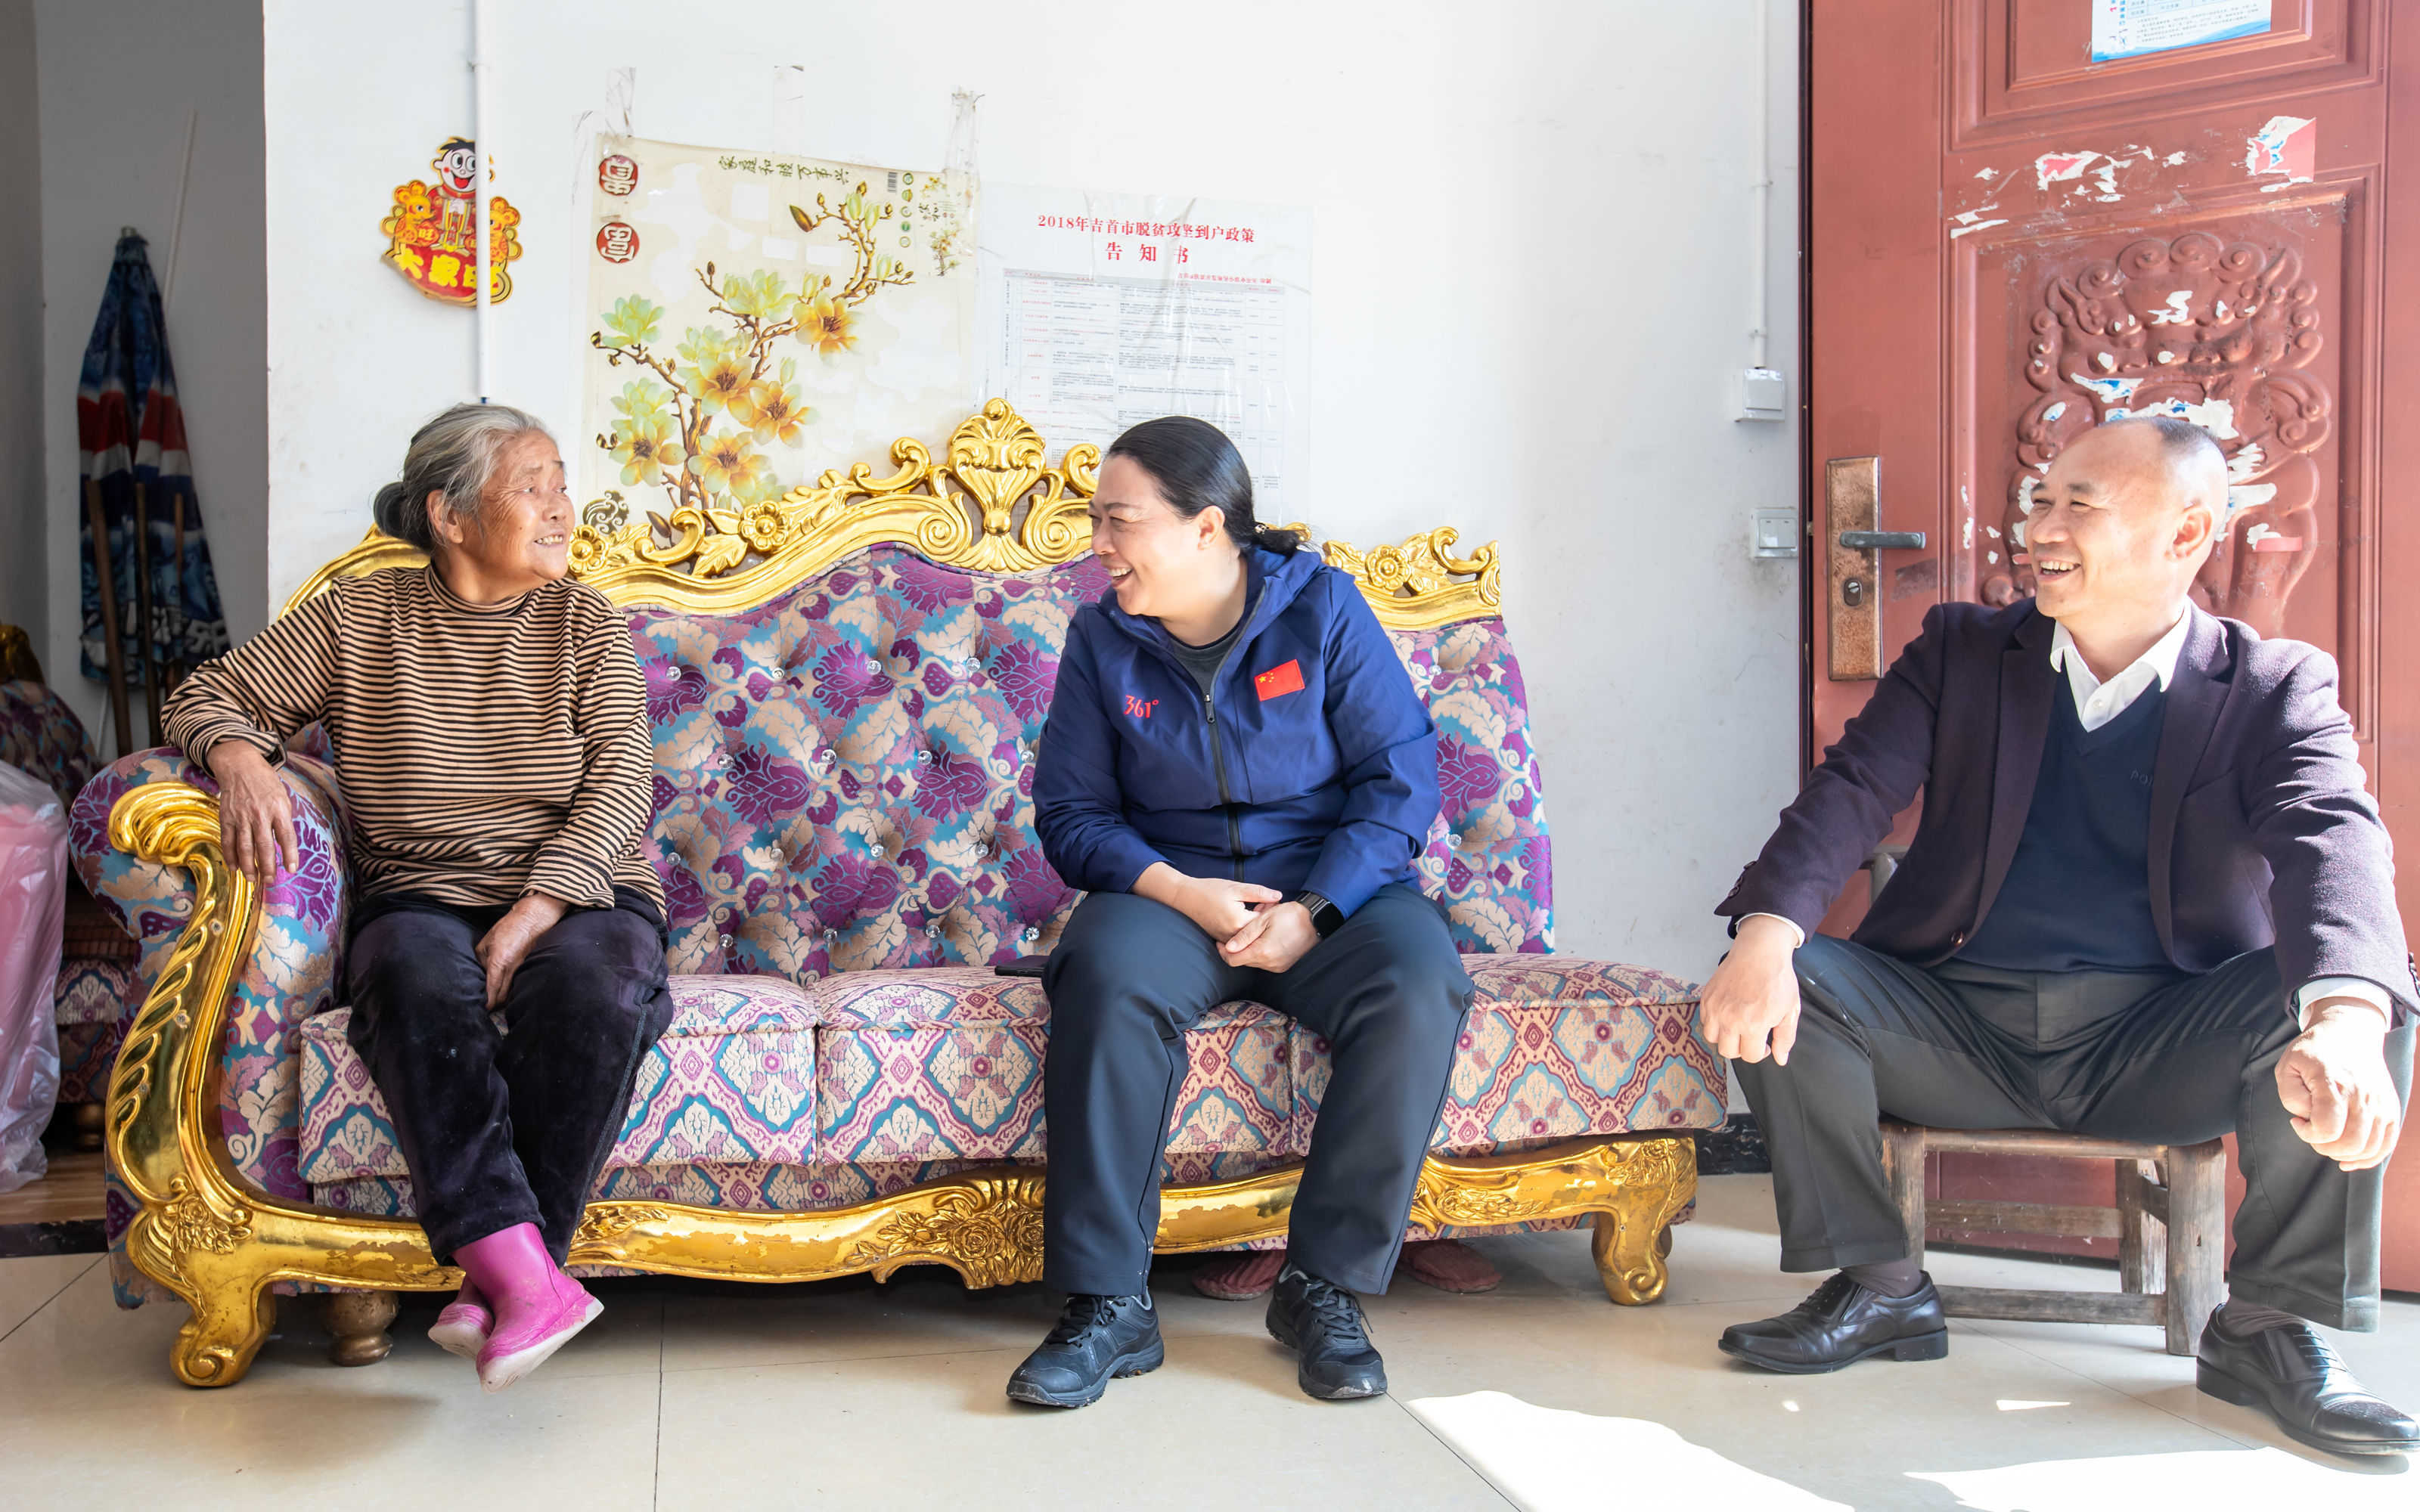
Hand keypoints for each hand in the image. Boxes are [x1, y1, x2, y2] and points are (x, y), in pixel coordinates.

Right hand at [208, 739, 297, 889]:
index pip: (286, 836)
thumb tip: (285, 844)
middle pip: (264, 845)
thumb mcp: (283, 797)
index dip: (289, 855)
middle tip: (270, 881)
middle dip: (267, 866)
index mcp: (278, 808)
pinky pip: (228, 840)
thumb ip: (283, 820)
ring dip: (249, 865)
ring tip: (253, 879)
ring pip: (244, 846)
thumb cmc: (266, 783)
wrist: (240, 766)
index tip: (292, 870)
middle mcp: (260, 814)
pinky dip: (230, 856)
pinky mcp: (226, 817)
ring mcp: (241, 816)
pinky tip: (234, 868)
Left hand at [475, 893, 568, 1008]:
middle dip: (494, 1005)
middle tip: (487, 1005)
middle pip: (503, 997)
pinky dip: (513, 989)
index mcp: (499, 962)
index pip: (492, 991)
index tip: (482, 1008)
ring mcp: (523, 968)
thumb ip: (482, 961)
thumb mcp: (486, 942)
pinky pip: (520, 983)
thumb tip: (482, 973)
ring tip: (496, 998)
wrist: (534, 917)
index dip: (487, 1004)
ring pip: (512, 992)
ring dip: (504, 998)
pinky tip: (508, 987)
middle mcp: (512, 969)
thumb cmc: (508, 926)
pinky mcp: (530, 966)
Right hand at [1135, 864, 1282, 939]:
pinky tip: (1248, 918)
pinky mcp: (1221, 940)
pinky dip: (1246, 931)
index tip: (1277, 904)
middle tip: (1270, 908)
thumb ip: (1259, 893)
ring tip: (1259, 912)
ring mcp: (1226, 940)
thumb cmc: (1210, 890)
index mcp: (1239, 921)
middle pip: (1258, 934)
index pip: (1265, 923)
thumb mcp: (1236, 887)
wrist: (1185, 898)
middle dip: (1266, 922)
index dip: (1273, 913)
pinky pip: (1240, 940)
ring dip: (1257, 928)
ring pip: (1249, 939)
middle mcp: (1233, 935)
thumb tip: (1279, 896)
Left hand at [1221, 900, 1318, 973]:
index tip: (1221, 941)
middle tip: (1241, 931)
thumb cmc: (1290, 916)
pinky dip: (1260, 953)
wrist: (1315, 921)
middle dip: (1237, 948)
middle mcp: (1269, 963)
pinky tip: (1265, 939)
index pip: (1233, 960)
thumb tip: (1228, 947)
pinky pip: (1265, 962)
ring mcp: (1278, 966)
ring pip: (1253, 962)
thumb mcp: (1263, 920)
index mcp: (1262, 951)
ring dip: (1249, 949)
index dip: (1223, 951)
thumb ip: (1244, 935)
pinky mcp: (1283, 966)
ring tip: (1256, 932)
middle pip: (1242, 961)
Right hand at [1698, 915, 1803, 1065]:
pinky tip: (1729, 1012)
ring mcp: (1715, 1008)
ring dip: (1725, 1037)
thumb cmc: (1777, 978)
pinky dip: (1715, 1022)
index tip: (1764, 1043)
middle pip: (1728, 1052)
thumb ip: (1785, 1038)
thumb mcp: (1790, 1010)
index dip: (1760, 1052)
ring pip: (1713, 1039)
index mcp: (1753, 1024)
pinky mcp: (1707, 998)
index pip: (1749, 1056)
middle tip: (1752, 1035)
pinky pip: (1705, 1021)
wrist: (1760, 950)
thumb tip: (1780, 1059)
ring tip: (1738, 1025)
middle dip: (1742, 1048)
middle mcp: (1730, 1019)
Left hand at [2276, 1002, 2402, 1171]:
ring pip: (2369, 1148)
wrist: (2349, 1033)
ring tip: (2328, 1141)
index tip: (2297, 1121)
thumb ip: (2291, 1096)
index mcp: (2335, 1084)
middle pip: (2349, 1144)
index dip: (2307, 1134)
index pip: (2326, 1129)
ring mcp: (2381, 1104)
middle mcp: (2363, 1096)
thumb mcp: (2288, 1066)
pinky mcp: (2391, 1109)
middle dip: (2324, 1147)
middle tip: (2313, 1133)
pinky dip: (2369, 1158)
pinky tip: (2349, 1159)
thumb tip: (2308, 1119)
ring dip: (2344, 1154)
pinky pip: (2386, 1144)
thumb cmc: (2314, 1051)